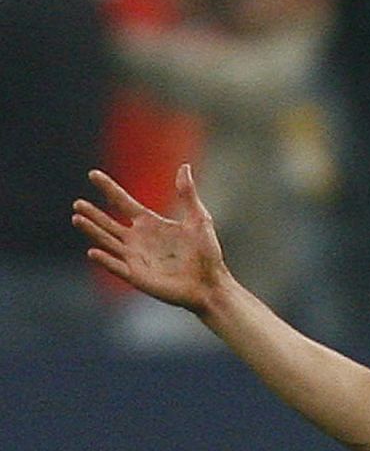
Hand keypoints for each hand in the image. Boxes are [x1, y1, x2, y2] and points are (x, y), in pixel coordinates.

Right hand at [72, 165, 229, 314]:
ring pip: (107, 241)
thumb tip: (184, 166)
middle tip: (78, 203)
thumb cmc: (207, 254)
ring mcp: (135, 258)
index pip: (123, 202)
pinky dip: (105, 260)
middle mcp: (138, 239)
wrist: (211, 284)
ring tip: (77, 218)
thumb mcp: (198, 219)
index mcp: (150, 224)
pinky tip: (93, 251)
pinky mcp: (137, 276)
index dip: (109, 188)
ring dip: (93, 231)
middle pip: (108, 223)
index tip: (93, 174)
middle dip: (93, 213)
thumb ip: (187, 195)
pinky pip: (117, 266)